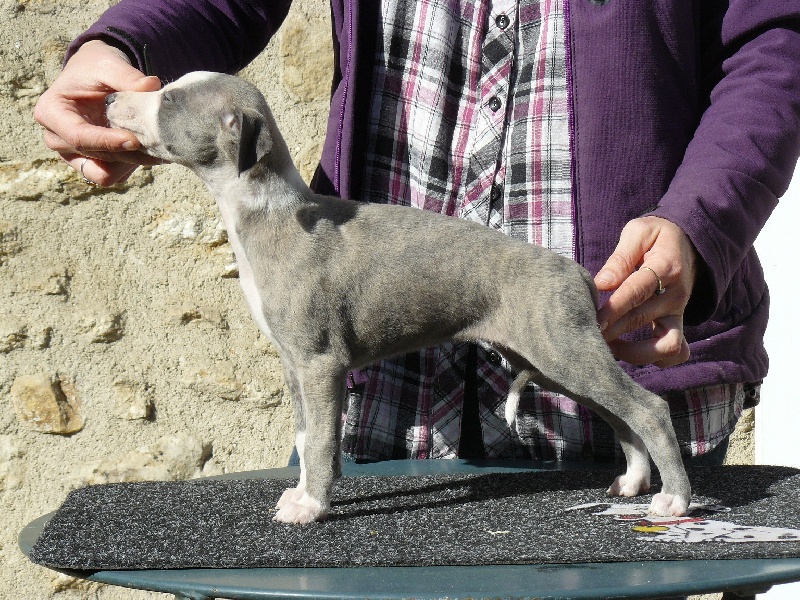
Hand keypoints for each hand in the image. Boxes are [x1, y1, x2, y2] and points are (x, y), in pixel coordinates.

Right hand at [34, 40, 162, 185]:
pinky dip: (133, 165)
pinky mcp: (91, 165)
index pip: (78, 137)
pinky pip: (115, 176)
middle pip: (96, 159)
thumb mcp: (108, 64)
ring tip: (154, 143)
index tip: (135, 140)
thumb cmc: (96, 69)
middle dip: (128, 154)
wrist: (94, 78)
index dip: (108, 142)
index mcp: (52, 113)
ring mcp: (73, 156)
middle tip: (159, 141)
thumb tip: (151, 85)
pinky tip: (147, 148)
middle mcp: (57, 139)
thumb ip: (127, 76)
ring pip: (107, 174)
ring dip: (133, 162)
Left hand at [594, 216, 697, 367]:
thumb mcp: (639, 232)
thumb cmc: (656, 237)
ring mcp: (679, 313)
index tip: (592, 320)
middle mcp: (676, 294)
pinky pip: (676, 353)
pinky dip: (655, 359)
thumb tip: (602, 283)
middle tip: (585, 333)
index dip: (613, 308)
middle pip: (641, 319)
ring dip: (634, 353)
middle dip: (611, 330)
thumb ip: (621, 257)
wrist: (690, 244)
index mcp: (665, 267)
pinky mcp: (678, 326)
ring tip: (606, 346)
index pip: (636, 291)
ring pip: (665, 346)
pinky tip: (628, 353)